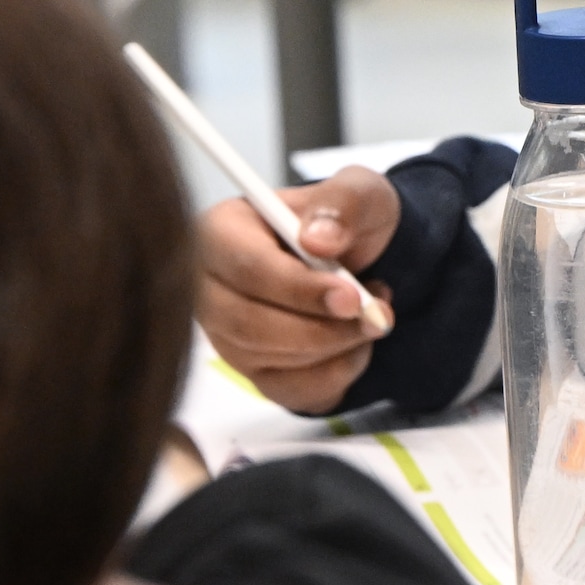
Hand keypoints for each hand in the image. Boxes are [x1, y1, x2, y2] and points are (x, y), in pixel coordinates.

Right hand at [196, 167, 399, 413]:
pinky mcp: (251, 372)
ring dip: (336, 348)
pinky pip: (291, 391)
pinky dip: (337, 374)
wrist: (362, 260)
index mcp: (221, 229)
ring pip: (271, 362)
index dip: (299, 288)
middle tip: (376, 318)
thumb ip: (342, 204)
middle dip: (322, 329)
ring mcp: (225, 335)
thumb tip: (318, 239)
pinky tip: (353, 343)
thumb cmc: (347, 222)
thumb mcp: (360, 193)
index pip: (245, 268)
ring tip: (371, 317)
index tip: (351, 297)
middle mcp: (208, 286)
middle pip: (248, 325)